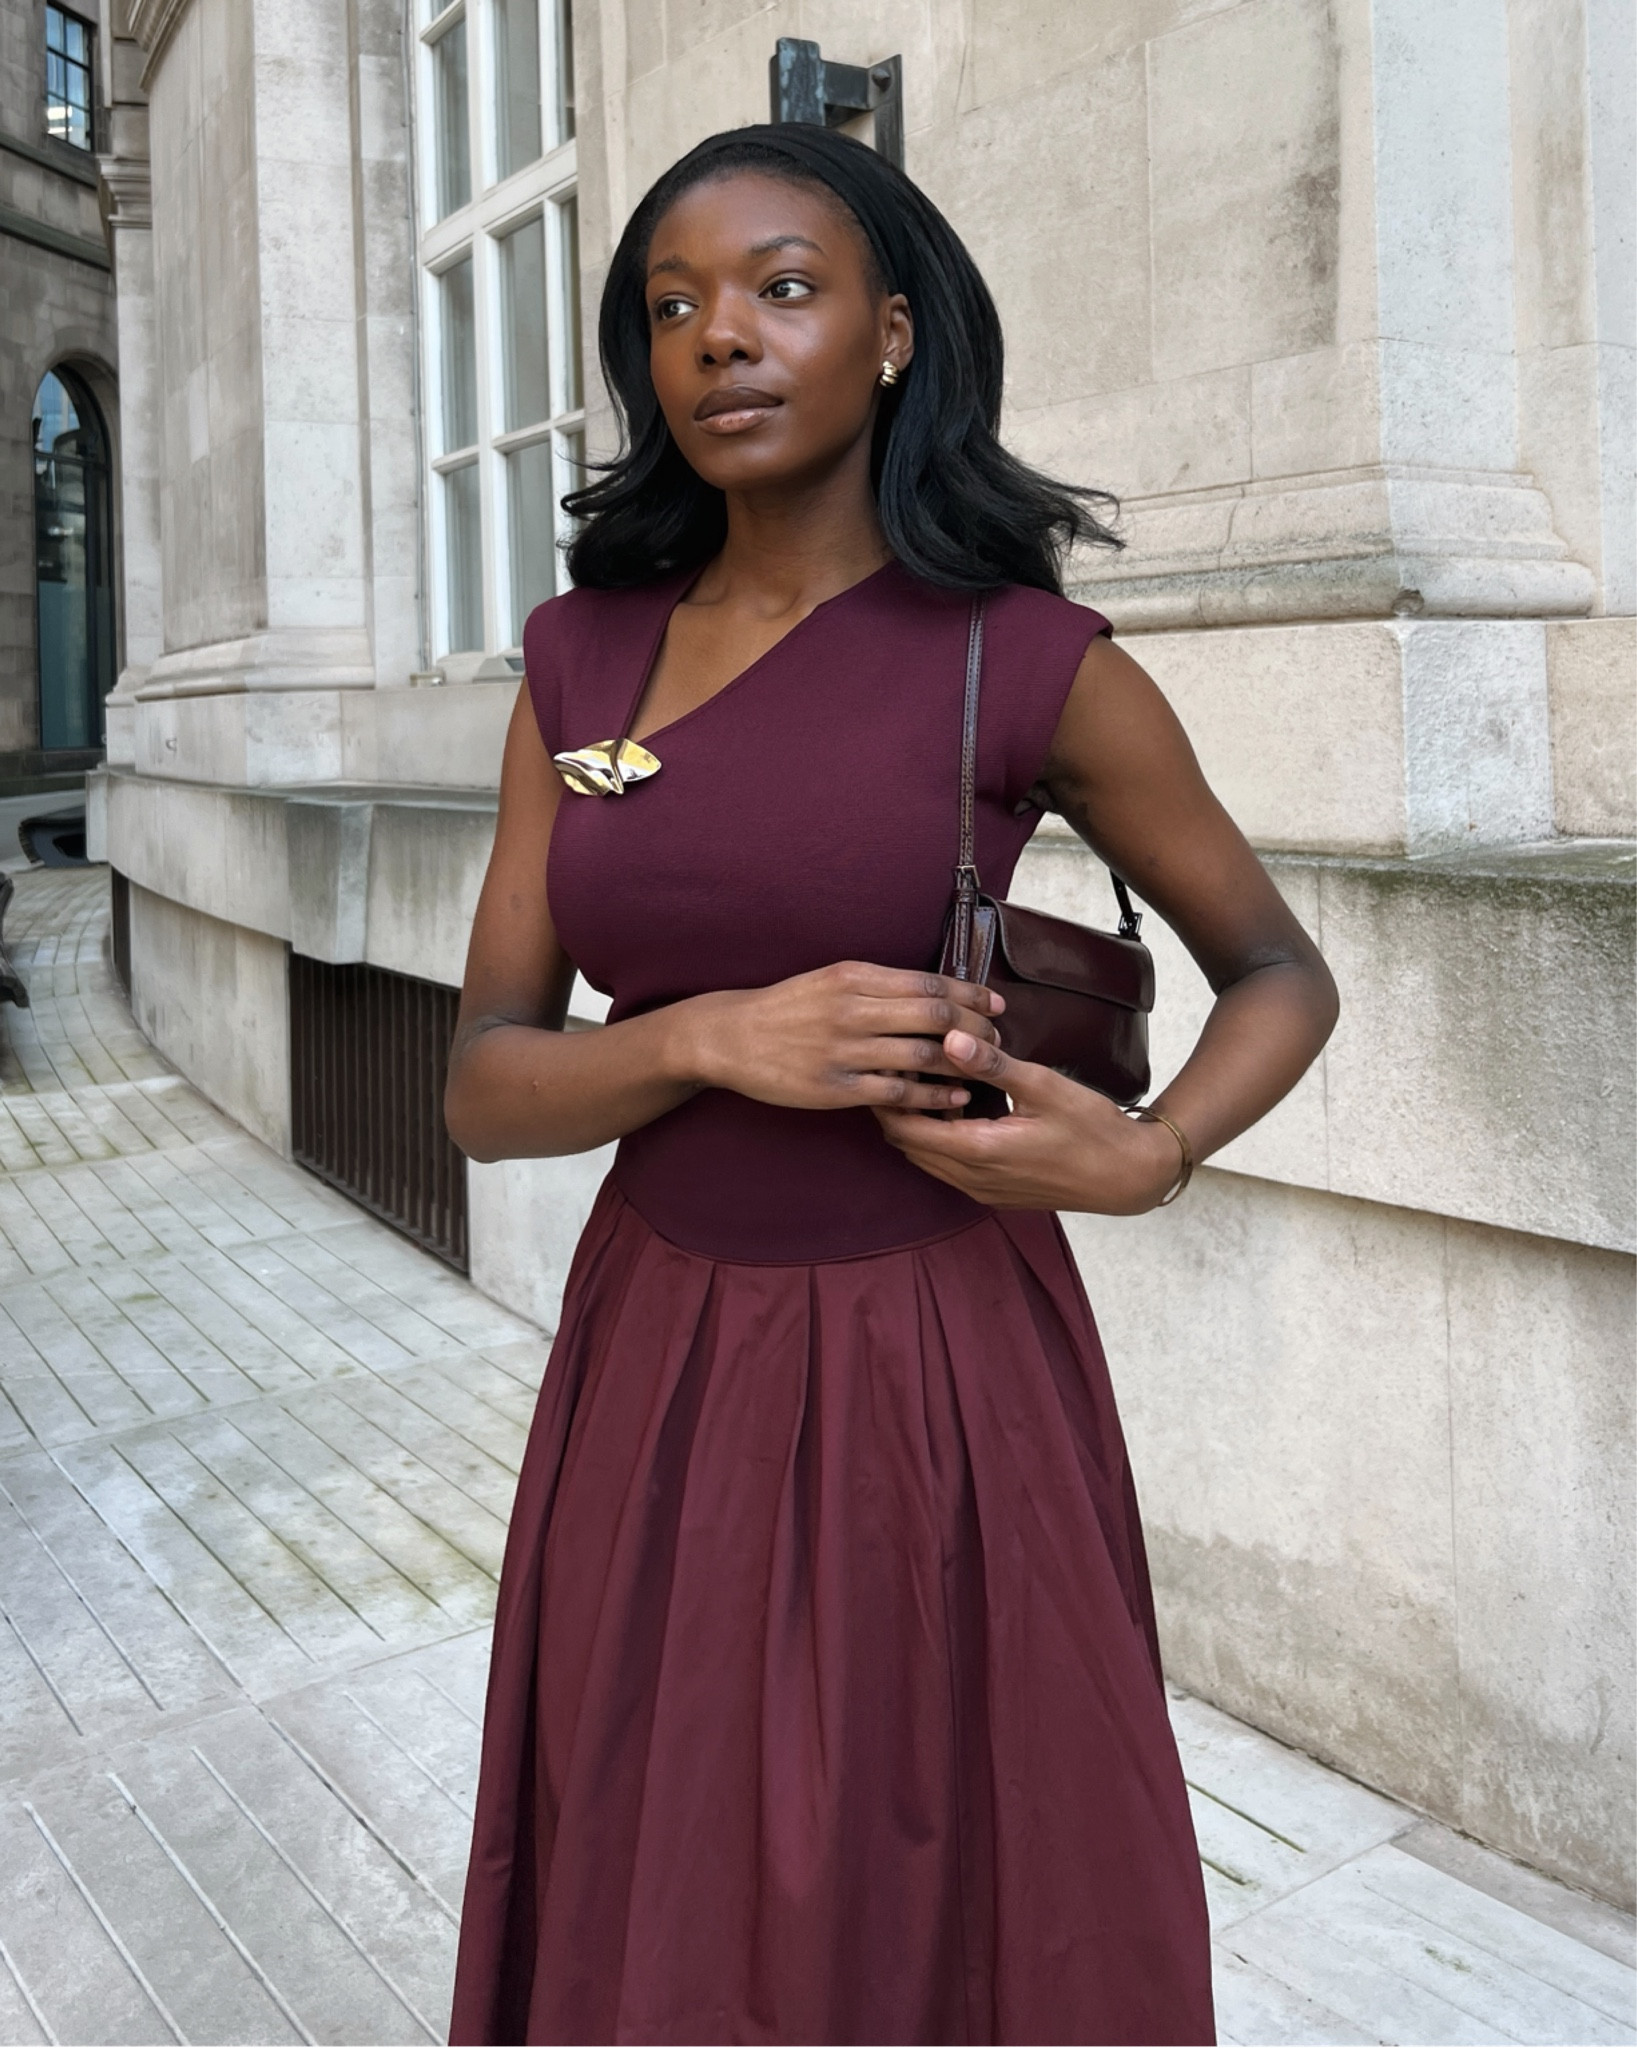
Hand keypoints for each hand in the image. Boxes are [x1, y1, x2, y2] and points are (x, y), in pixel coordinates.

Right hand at [674, 963, 1005, 1113]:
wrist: (731, 1037)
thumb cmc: (786, 1008)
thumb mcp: (829, 979)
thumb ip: (877, 984)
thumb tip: (931, 990)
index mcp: (853, 976)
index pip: (928, 982)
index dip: (969, 995)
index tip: (994, 1004)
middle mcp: (852, 1009)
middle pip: (935, 1016)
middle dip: (975, 1028)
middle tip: (997, 1038)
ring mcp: (844, 1050)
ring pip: (923, 1055)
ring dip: (961, 1063)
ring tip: (983, 1068)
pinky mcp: (836, 1087)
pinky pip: (897, 1092)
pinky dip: (932, 1096)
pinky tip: (953, 1096)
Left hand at [873, 1030, 1186, 1213]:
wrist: (1128, 1178)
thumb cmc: (1092, 1129)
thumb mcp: (1044, 1087)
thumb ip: (993, 1065)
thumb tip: (950, 1038)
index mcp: (978, 1152)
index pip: (905, 1127)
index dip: (892, 1093)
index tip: (897, 1058)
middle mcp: (971, 1179)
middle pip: (907, 1144)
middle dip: (898, 1105)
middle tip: (906, 1064)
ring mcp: (982, 1190)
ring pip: (925, 1158)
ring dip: (918, 1123)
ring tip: (928, 1080)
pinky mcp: (994, 1192)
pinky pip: (947, 1167)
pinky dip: (939, 1138)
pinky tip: (956, 1107)